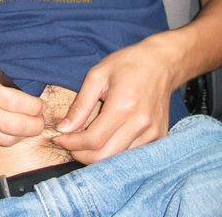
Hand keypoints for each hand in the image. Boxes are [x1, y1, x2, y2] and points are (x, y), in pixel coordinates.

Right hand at [0, 55, 44, 147]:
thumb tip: (21, 95)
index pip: (14, 101)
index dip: (33, 107)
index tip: (40, 106)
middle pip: (12, 126)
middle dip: (33, 126)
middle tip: (40, 122)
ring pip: (2, 139)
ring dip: (20, 135)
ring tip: (26, 127)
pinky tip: (4, 128)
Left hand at [53, 37, 173, 162]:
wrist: (162, 62)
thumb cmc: (128, 64)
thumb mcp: (98, 75)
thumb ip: (80, 104)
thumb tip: (64, 128)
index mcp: (123, 106)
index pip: (93, 140)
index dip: (72, 144)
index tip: (59, 138)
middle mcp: (140, 124)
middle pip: (105, 156)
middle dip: (81, 154)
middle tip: (69, 143)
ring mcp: (152, 133)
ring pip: (118, 159)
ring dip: (97, 155)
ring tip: (84, 141)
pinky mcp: (158, 137)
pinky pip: (132, 155)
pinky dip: (115, 152)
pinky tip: (105, 139)